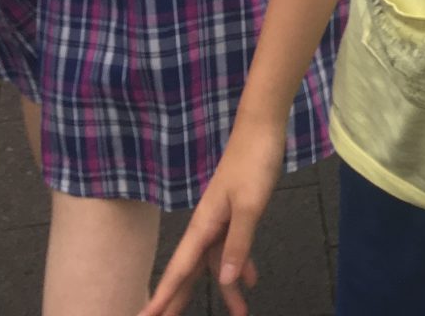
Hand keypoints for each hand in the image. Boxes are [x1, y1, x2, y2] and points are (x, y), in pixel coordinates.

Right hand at [140, 120, 284, 315]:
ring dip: (226, 289)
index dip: (163, 296)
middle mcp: (207, 226)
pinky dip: (240, 264)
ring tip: (239, 314)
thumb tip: (227, 279)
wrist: (262, 128)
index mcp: (204, 226)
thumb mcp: (249, 205)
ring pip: (216, 263)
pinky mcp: (236, 213)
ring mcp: (221, 220)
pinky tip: (251, 280)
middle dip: (179, 300)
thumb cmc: (254, 161)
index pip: (179, 269)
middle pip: (190, 272)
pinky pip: (233, 247)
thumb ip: (239, 242)